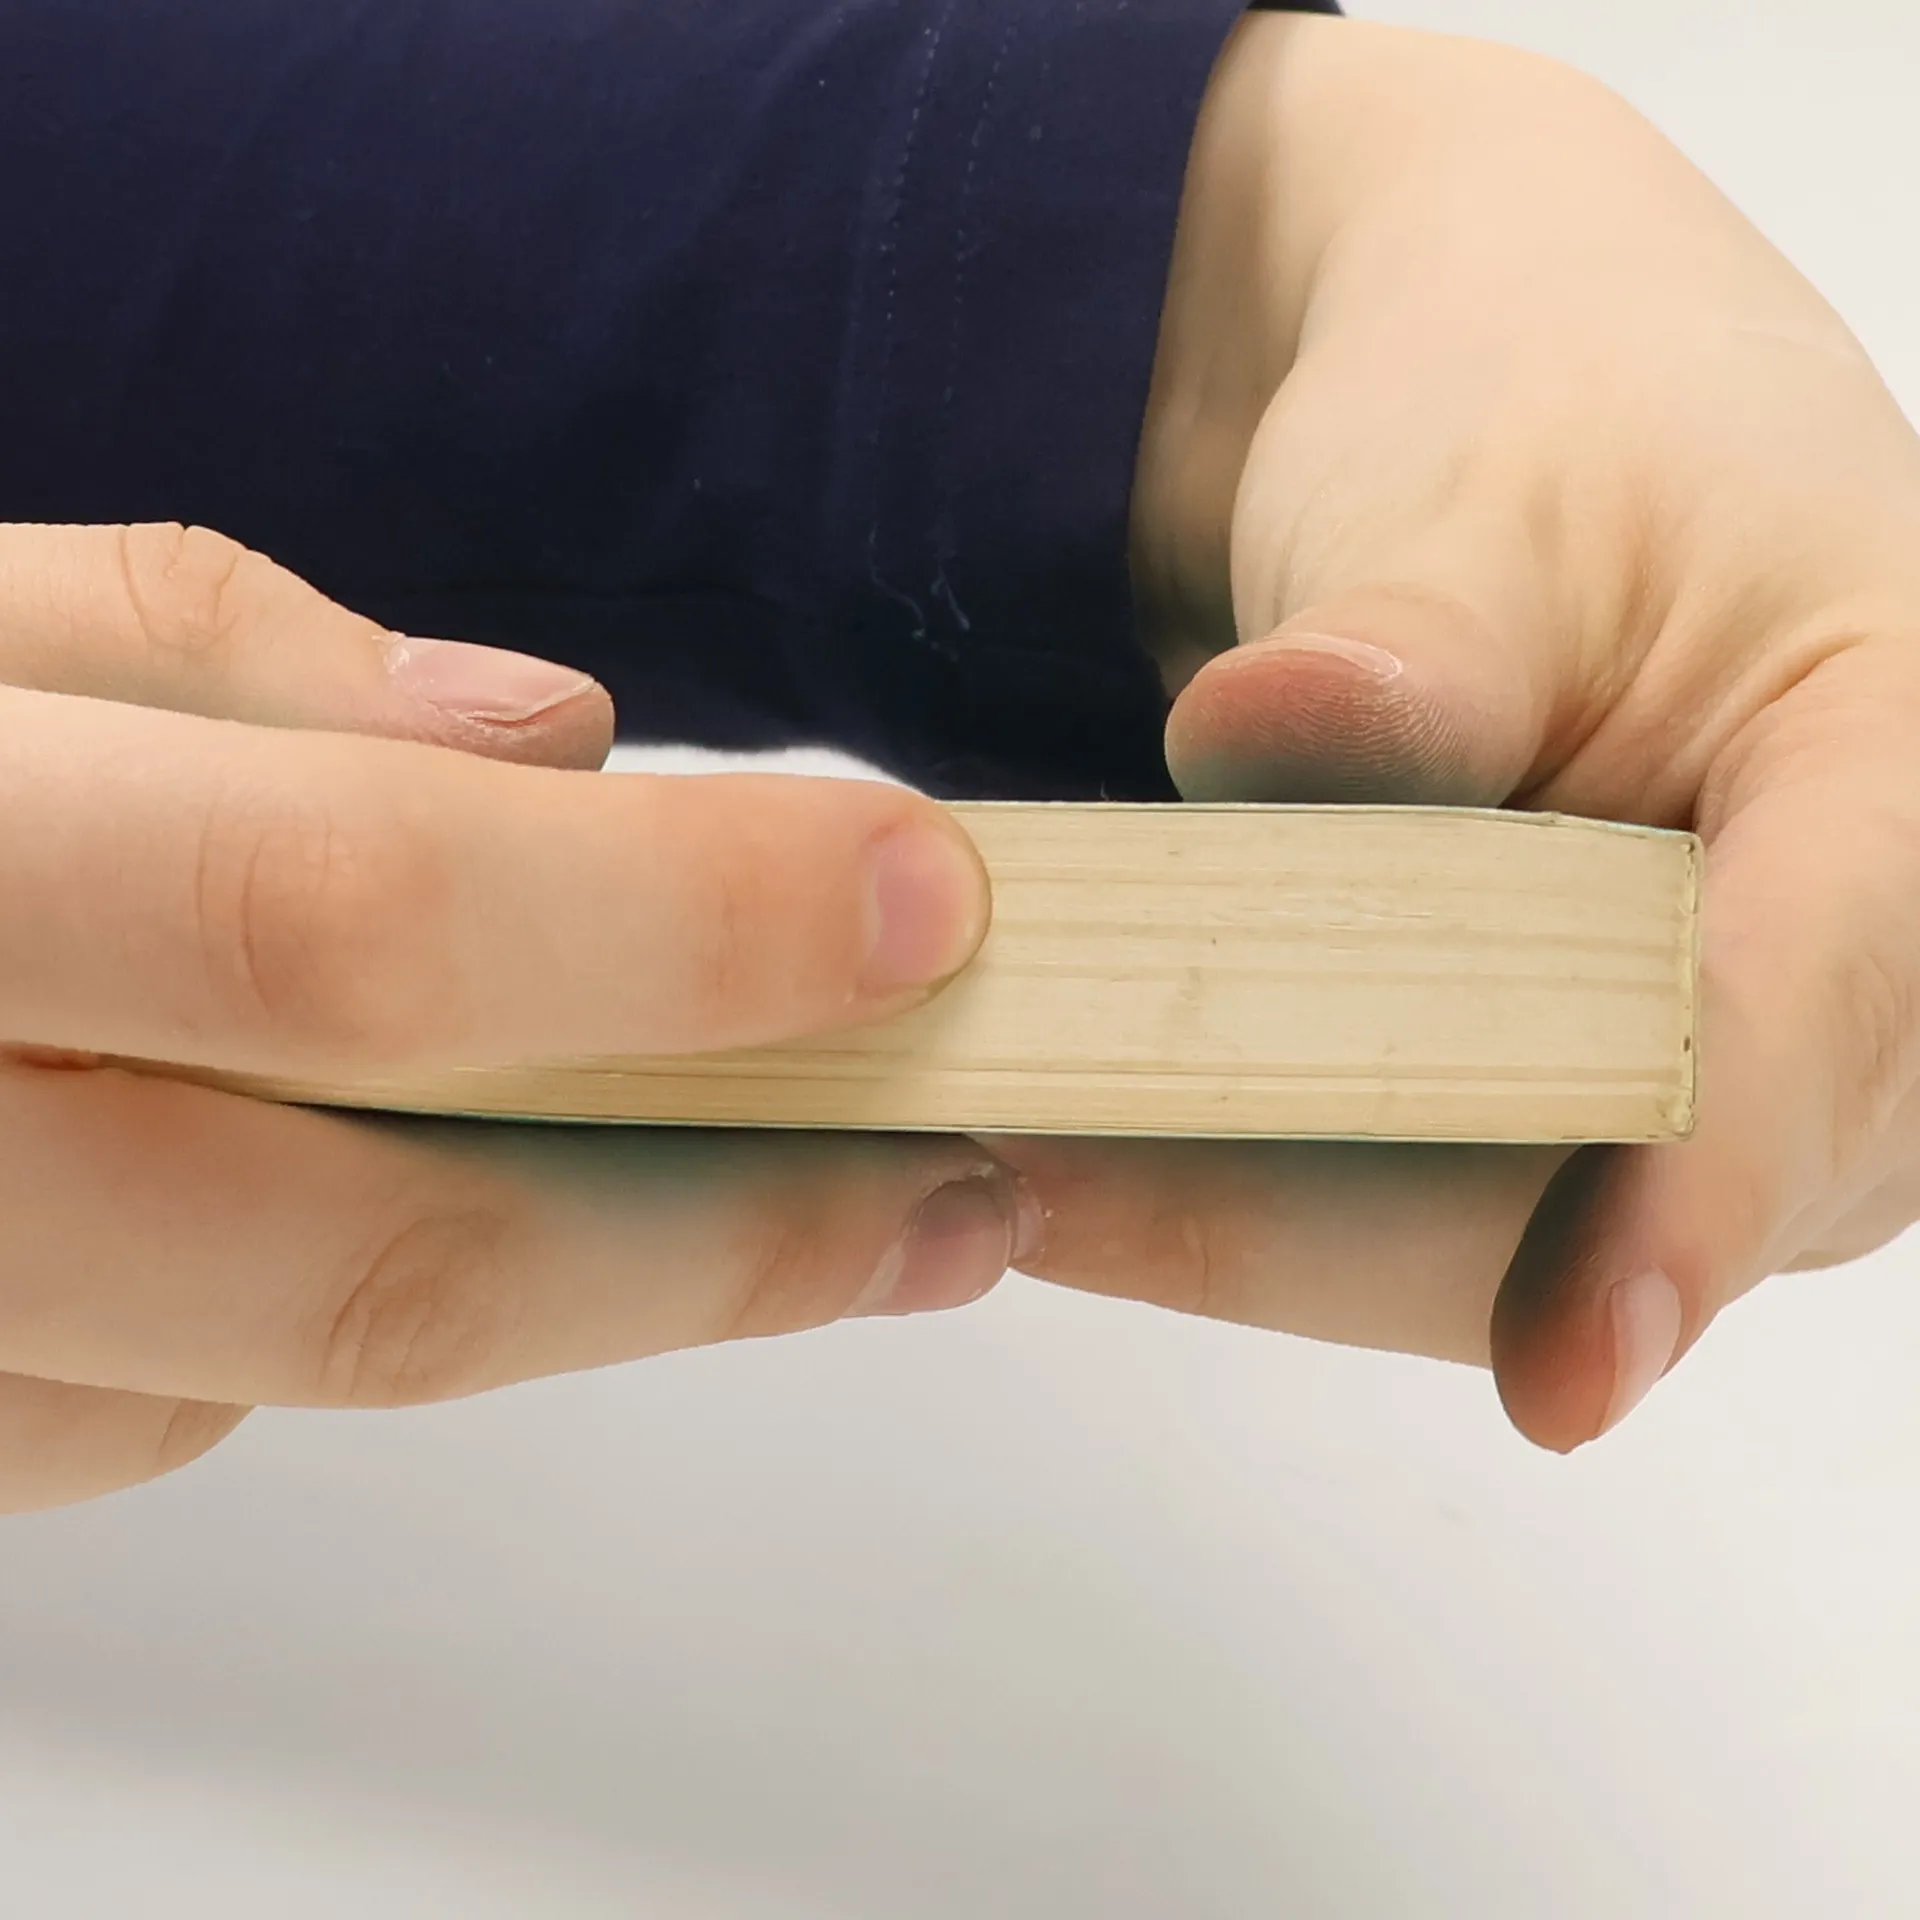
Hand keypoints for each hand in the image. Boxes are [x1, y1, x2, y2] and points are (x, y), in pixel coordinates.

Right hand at [0, 524, 1030, 1512]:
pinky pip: (161, 1405)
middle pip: (381, 1267)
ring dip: (574, 1284)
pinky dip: (340, 1289)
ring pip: (291, 1368)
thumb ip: (215, 652)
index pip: (350, 923)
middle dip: (727, 1237)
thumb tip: (557, 743)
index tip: (916, 900)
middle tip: (952, 1188)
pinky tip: (431, 1184)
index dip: (673, 926)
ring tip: (768, 1195)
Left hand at [1007, 15, 1919, 1448]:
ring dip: (1274, 1226)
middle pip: (1657, 1178)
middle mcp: (1857, 947)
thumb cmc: (1535, 403)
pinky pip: (1439, 1191)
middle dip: (1373, 1231)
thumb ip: (1415, 645)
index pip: (1817, 1007)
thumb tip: (1276, 728)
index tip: (1569, 1367)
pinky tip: (1087, 1160)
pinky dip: (1263, 1187)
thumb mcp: (1487, 490)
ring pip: (1531, 1223)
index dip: (1688, 1193)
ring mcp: (1718, 1045)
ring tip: (1021, 1181)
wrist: (1488, 408)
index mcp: (1901, 760)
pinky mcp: (1582, 1085)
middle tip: (1068, 1200)